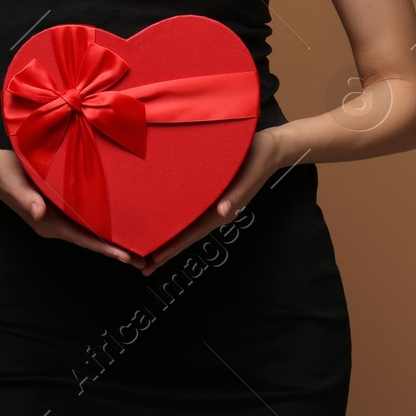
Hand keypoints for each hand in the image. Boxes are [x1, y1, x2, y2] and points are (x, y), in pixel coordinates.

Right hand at [0, 146, 147, 267]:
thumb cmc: (4, 172)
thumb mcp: (12, 180)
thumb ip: (25, 197)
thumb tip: (39, 213)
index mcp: (48, 222)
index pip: (82, 238)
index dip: (103, 248)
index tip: (125, 256)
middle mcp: (57, 224)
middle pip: (90, 241)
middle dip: (115, 251)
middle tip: (145, 260)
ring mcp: (59, 218)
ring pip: (90, 232)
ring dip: (112, 241)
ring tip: (139, 248)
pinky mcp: (62, 208)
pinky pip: (86, 220)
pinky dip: (103, 226)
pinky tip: (120, 225)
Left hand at [137, 128, 284, 276]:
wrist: (271, 148)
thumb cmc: (260, 157)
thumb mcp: (251, 173)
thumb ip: (237, 193)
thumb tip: (223, 212)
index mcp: (223, 209)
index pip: (194, 232)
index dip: (175, 245)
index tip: (156, 258)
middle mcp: (216, 211)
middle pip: (188, 235)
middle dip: (168, 251)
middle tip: (144, 267)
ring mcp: (214, 204)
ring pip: (188, 226)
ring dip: (170, 239)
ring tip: (150, 253)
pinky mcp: (212, 193)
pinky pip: (191, 212)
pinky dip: (176, 222)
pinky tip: (165, 224)